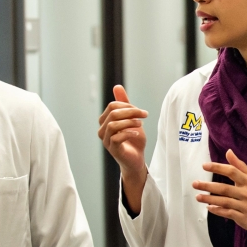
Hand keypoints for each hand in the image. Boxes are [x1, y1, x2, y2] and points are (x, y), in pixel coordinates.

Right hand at [98, 85, 148, 209]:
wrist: (137, 159)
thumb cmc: (133, 139)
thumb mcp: (131, 119)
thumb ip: (125, 104)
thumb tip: (117, 86)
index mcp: (105, 121)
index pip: (113, 106)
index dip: (128, 106)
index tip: (141, 112)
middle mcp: (102, 130)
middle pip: (113, 113)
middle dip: (131, 111)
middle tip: (144, 115)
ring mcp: (106, 140)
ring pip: (113, 124)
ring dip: (129, 121)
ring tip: (141, 124)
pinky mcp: (112, 149)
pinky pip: (116, 137)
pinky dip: (128, 132)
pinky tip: (137, 133)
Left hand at [194, 150, 246, 241]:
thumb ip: (240, 165)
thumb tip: (228, 151)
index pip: (232, 171)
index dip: (217, 168)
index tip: (204, 166)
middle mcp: (246, 193)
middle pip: (224, 188)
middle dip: (208, 186)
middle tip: (195, 183)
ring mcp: (244, 206)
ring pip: (224, 201)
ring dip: (209, 199)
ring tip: (198, 196)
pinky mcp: (242, 217)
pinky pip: (227, 213)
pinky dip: (217, 210)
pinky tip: (209, 207)